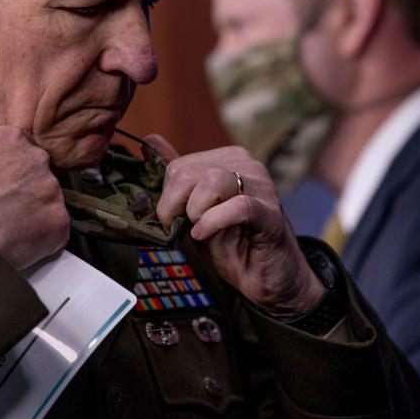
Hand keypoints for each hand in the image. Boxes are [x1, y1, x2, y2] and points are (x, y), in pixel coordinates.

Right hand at [0, 126, 69, 269]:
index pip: (24, 150)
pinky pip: (55, 230)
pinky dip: (41, 240)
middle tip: (5, 210)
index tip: (7, 185)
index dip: (14, 172)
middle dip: (26, 193)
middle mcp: (36, 159)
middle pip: (39, 176)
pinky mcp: (57, 220)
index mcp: (11, 139)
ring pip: (48, 203)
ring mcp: (50, 189)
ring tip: (6, 230)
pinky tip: (17, 243)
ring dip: (33, 216)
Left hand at [147, 134, 323, 316]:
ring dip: (196, 212)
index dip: (167, 198)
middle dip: (174, 206)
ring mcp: (262, 187)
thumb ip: (176, 179)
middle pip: (189, 172)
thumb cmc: (234, 244)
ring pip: (212, 181)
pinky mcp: (270, 212)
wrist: (269, 278)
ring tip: (199, 231)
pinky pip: (236, 206)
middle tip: (180, 229)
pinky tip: (205, 235)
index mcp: (228, 160)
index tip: (173, 221)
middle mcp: (247, 166)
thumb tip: (150, 140)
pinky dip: (213, 222)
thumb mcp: (196, 212)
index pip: (179, 166)